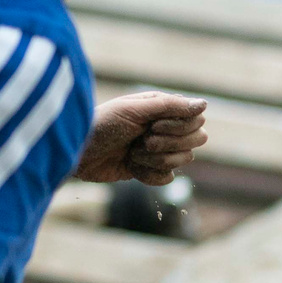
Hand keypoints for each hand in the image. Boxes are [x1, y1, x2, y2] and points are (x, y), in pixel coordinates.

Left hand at [74, 90, 207, 185]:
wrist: (77, 153)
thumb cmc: (102, 125)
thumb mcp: (134, 110)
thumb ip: (171, 106)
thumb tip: (204, 104)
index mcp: (163, 108)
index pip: (196, 119)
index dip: (178, 126)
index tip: (153, 125)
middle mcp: (165, 127)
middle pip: (196, 140)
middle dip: (169, 144)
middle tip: (143, 141)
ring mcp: (159, 149)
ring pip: (184, 159)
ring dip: (156, 159)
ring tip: (133, 154)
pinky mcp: (150, 169)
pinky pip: (168, 178)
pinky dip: (149, 175)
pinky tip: (131, 167)